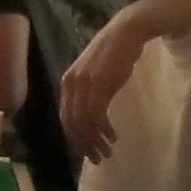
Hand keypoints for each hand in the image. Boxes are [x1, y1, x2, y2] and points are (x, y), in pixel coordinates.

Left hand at [59, 16, 142, 161]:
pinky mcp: (100, 82)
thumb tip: (90, 119)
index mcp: (67, 83)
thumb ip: (88, 93)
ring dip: (95, 140)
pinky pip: (96, 113)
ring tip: (107, 151)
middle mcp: (71, 84)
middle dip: (84, 144)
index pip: (65, 118)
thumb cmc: (113, 55)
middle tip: (98, 158)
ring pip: (84, 121)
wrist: (125, 32)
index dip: (75, 139)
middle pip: (72, 123)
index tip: (87, 153)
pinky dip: (103, 129)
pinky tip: (113, 136)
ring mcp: (84, 83)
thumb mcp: (95, 75)